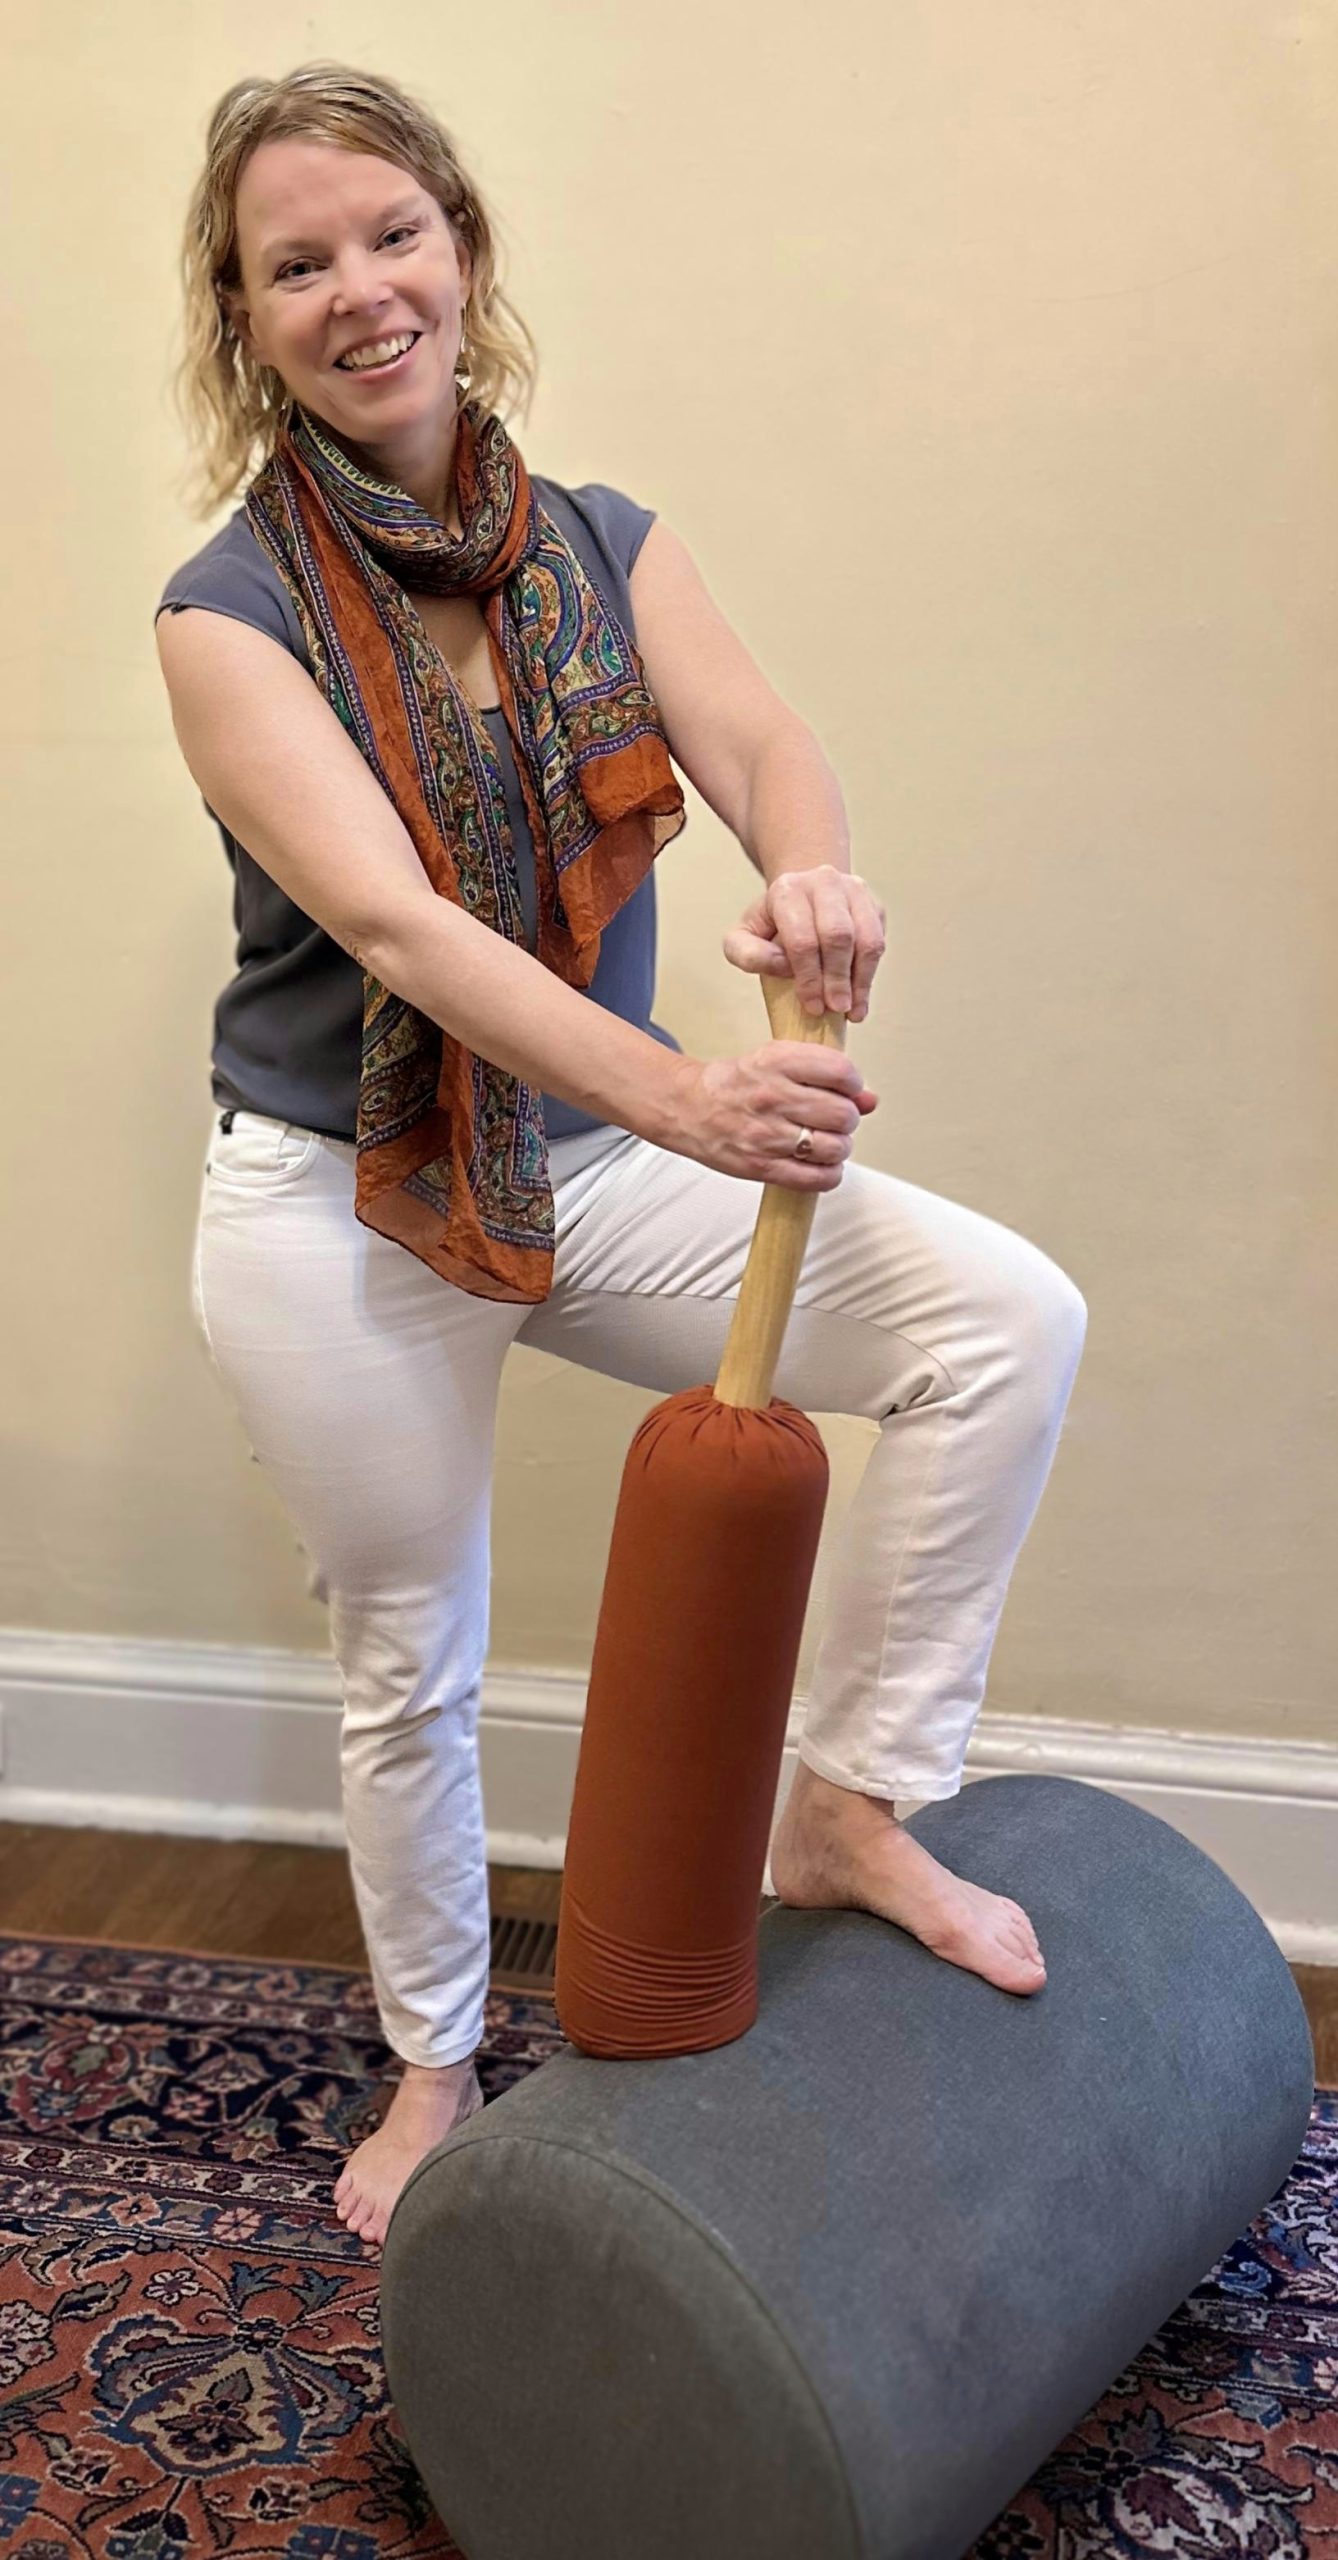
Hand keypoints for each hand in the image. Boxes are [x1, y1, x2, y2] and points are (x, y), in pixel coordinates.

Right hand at [662, 1042, 878, 1189]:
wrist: (688, 1107)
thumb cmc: (737, 1084)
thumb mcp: (778, 1062)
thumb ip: (827, 1075)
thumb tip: (870, 1100)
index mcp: (777, 1062)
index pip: (841, 1071)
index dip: (853, 1083)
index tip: (846, 1088)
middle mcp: (773, 1097)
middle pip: (844, 1114)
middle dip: (846, 1119)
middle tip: (832, 1119)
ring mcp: (766, 1134)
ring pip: (835, 1148)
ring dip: (838, 1147)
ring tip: (823, 1141)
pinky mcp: (761, 1166)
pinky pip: (816, 1179)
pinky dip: (828, 1174)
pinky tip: (820, 1164)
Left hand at [721, 865, 886, 1019]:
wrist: (802, 900)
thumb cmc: (771, 926)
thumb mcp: (742, 938)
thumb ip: (748, 954)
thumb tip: (785, 966)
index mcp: (787, 889)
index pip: (802, 937)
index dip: (808, 976)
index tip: (812, 1005)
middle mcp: (823, 882)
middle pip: (838, 935)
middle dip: (837, 978)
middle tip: (836, 1008)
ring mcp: (853, 891)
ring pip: (867, 939)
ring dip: (860, 980)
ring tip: (852, 1010)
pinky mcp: (873, 905)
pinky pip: (879, 942)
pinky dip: (870, 974)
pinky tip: (860, 997)